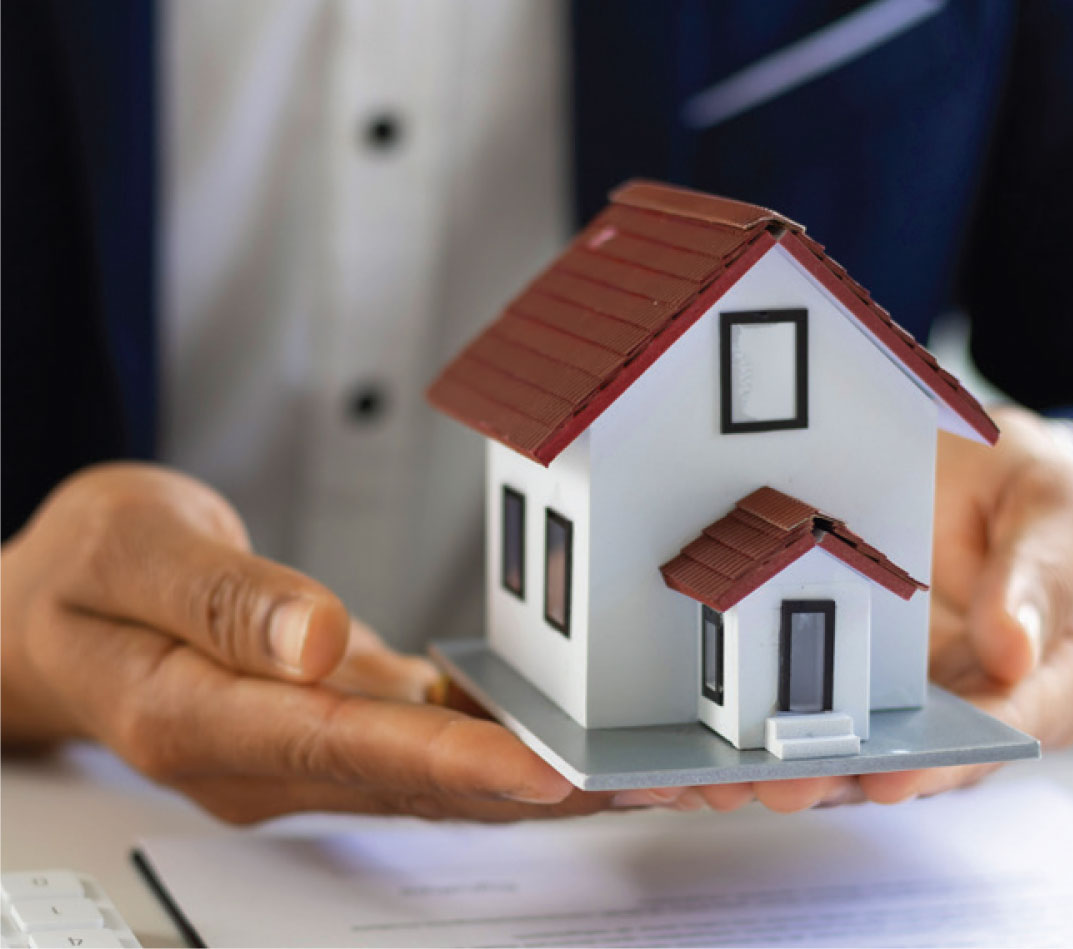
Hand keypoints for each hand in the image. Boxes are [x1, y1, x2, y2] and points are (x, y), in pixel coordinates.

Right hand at [0, 464, 613, 822]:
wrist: (55, 615)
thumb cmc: (80, 577)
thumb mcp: (128, 546)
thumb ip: (218, 594)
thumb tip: (314, 635)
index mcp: (205, 719)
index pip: (349, 745)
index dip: (458, 762)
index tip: (551, 766)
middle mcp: (271, 756)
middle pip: (428, 784)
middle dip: (553, 785)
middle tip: (668, 783)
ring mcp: (311, 751)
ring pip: (450, 778)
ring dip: (560, 778)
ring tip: (670, 773)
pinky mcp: (343, 726)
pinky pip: (442, 748)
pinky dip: (520, 746)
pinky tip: (592, 741)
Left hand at [680, 407, 1072, 811]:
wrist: (985, 478)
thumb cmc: (1036, 503)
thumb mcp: (1063, 513)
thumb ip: (1042, 576)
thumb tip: (1014, 650)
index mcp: (1039, 684)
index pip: (995, 736)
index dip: (941, 764)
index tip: (892, 779)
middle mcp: (963, 710)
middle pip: (903, 762)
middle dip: (838, 778)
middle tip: (783, 782)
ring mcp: (897, 701)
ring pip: (840, 751)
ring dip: (778, 766)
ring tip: (721, 777)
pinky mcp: (839, 673)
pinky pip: (794, 710)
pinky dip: (744, 730)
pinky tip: (693, 751)